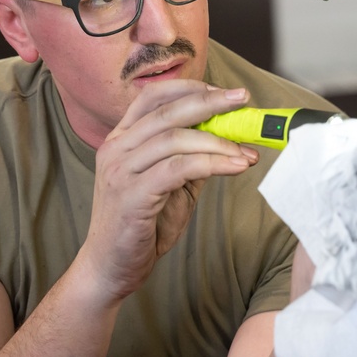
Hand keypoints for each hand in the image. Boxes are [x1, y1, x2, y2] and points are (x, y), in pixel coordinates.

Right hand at [82, 80, 258, 303]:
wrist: (110, 268)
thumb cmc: (142, 225)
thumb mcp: (171, 184)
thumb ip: (192, 158)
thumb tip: (231, 138)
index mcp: (121, 138)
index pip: (153, 97)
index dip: (190, 88)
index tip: (225, 92)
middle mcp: (115, 148)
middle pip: (167, 111)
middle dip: (210, 102)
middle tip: (243, 101)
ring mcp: (120, 170)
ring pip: (174, 138)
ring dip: (218, 141)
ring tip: (246, 152)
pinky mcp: (131, 195)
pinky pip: (177, 169)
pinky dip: (211, 163)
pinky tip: (234, 167)